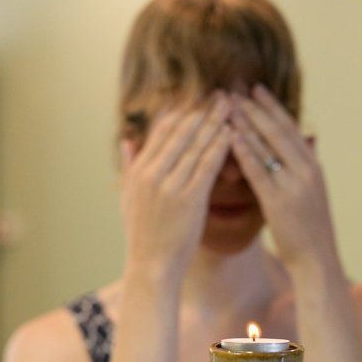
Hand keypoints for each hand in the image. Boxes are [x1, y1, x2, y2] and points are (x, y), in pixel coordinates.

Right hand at [121, 92, 230, 283]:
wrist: (150, 268)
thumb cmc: (142, 237)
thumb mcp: (128, 199)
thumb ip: (129, 167)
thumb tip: (128, 141)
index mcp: (139, 171)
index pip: (162, 130)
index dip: (184, 111)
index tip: (201, 97)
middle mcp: (152, 173)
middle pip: (180, 130)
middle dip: (203, 109)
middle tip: (222, 93)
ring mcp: (170, 185)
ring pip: (196, 144)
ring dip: (216, 121)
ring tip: (232, 105)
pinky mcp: (189, 199)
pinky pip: (207, 165)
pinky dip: (220, 146)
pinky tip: (233, 132)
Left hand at [230, 85, 339, 274]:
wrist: (317, 260)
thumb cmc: (310, 230)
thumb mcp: (313, 193)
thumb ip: (306, 167)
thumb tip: (307, 142)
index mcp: (313, 167)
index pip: (290, 128)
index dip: (272, 107)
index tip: (255, 89)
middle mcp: (306, 170)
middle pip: (277, 131)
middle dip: (255, 108)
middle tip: (235, 88)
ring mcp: (294, 185)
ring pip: (267, 146)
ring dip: (246, 123)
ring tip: (226, 105)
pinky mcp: (279, 202)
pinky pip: (259, 171)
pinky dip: (244, 151)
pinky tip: (230, 137)